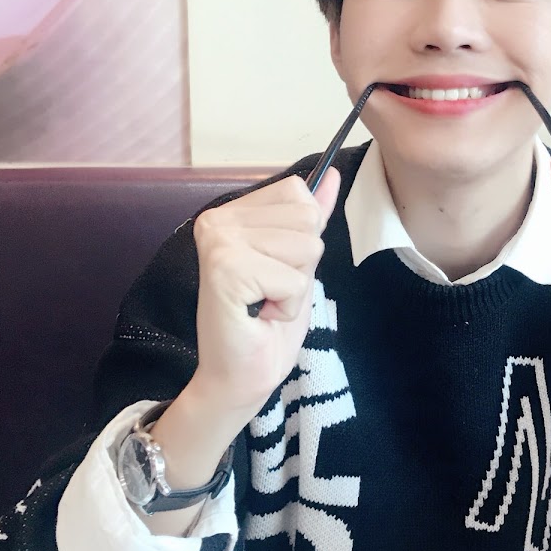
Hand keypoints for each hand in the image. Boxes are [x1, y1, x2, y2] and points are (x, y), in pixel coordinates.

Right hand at [189, 169, 340, 415]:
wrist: (241, 375)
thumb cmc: (268, 321)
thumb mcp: (299, 261)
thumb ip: (312, 217)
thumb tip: (332, 175)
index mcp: (232, 212)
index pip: (299, 193)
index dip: (303, 236)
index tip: (274, 268)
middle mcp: (218, 219)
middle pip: (307, 219)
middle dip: (302, 263)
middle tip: (268, 290)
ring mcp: (219, 242)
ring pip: (306, 247)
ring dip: (295, 286)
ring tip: (264, 302)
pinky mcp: (226, 270)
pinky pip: (295, 279)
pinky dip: (288, 305)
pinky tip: (260, 315)